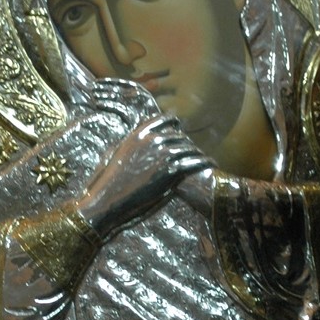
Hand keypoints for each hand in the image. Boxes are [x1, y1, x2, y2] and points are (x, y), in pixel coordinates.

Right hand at [79, 114, 211, 237]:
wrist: (108, 200)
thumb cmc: (107, 183)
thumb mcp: (114, 155)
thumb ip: (129, 146)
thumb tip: (132, 143)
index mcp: (138, 134)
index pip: (163, 120)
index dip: (174, 123)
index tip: (180, 127)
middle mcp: (152, 140)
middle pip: (179, 136)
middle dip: (187, 143)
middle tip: (194, 152)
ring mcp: (162, 154)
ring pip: (189, 148)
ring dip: (198, 154)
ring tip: (205, 159)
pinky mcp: (171, 171)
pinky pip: (194, 162)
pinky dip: (205, 162)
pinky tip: (212, 164)